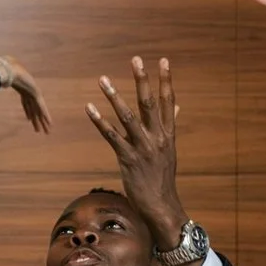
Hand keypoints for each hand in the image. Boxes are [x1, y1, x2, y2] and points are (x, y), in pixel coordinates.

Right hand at [0, 57, 52, 133]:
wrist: (9, 68)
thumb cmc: (2, 72)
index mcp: (22, 89)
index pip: (26, 103)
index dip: (28, 111)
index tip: (29, 119)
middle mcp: (29, 92)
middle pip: (34, 109)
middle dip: (36, 119)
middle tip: (40, 129)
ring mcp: (34, 92)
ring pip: (39, 111)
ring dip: (43, 121)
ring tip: (47, 131)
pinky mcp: (36, 93)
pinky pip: (41, 108)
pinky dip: (46, 116)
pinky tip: (49, 123)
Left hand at [85, 57, 187, 249]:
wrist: (161, 206)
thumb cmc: (162, 177)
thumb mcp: (169, 150)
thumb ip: (170, 125)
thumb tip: (176, 107)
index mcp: (168, 134)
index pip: (168, 102)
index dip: (166, 80)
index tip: (164, 61)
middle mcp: (157, 138)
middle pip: (149, 103)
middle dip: (142, 80)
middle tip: (136, 59)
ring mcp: (143, 148)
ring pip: (127, 116)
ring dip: (114, 96)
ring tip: (103, 78)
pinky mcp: (128, 158)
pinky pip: (111, 136)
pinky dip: (99, 121)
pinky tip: (89, 107)